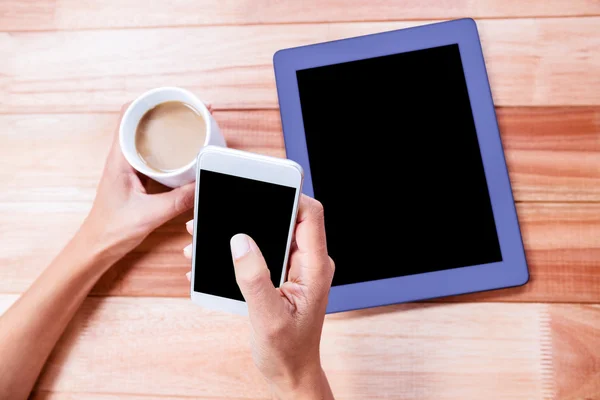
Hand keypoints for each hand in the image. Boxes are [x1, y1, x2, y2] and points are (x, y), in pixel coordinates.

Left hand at [80, 105, 195, 262]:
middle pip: (143, 123)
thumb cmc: (112, 229)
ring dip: (169, 131)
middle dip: (168, 114)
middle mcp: (123, 158)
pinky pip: (155, 156)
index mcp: (120, 158)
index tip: (174, 99)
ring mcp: (130, 167)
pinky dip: (170, 150)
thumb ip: (178, 201)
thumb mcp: (150, 215)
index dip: (150, 102)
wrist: (98, 247)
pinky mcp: (138, 178)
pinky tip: (186, 155)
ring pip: (150, 139)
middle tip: (192, 112)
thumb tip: (202, 184)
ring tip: (193, 128)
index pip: (128, 115)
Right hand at [184, 195, 334, 398]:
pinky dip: (240, 250)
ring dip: (241, 232)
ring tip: (207, 235)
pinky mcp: (282, 275)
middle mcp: (308, 262)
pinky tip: (214, 256)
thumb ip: (254, 278)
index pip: (310, 215)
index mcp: (314, 268)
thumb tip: (240, 241)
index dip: (290, 195)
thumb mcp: (268, 317)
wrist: (290, 374)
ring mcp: (295, 268)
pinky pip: (263, 252)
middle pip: (288, 218)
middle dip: (255, 210)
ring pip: (271, 234)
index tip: (262, 186)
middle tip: (223, 209)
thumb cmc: (287, 352)